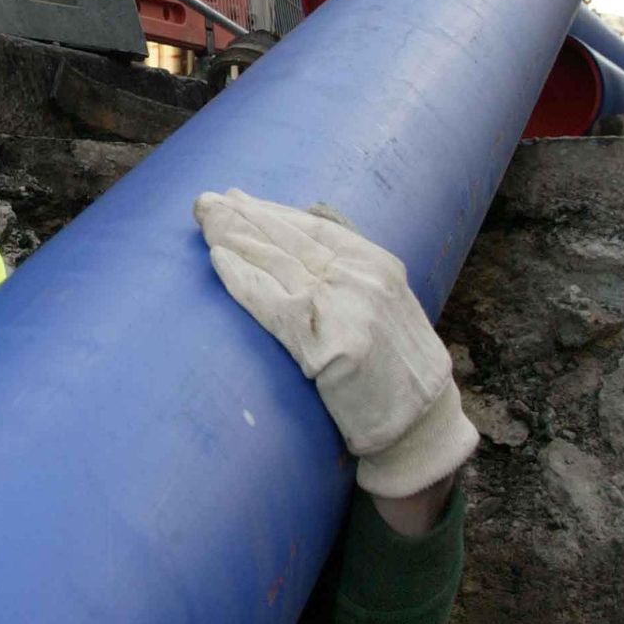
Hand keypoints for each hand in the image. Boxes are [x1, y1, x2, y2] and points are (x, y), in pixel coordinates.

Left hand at [194, 189, 477, 498]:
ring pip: (277, 263)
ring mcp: (346, 308)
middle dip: (243, 218)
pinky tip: (217, 260)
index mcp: (378, 264)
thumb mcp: (387, 299)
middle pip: (289, 239)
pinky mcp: (327, 343)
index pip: (312, 227)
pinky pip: (273, 301)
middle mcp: (362, 278)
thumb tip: (315, 208)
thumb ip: (352, 256)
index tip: (236, 199)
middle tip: (204, 203)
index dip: (270, 212)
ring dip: (234, 239)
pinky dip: (242, 278)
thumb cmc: (396, 366)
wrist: (419, 424)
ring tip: (203, 222)